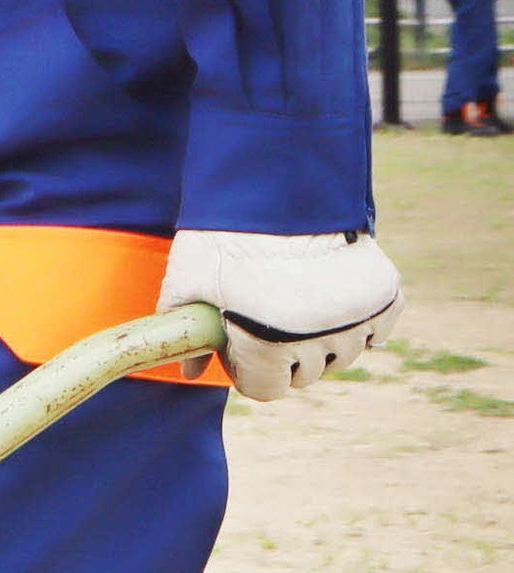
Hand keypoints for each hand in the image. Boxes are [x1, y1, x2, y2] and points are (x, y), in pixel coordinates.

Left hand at [158, 229, 398, 401]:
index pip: (266, 389)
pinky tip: (332, 294)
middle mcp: (319, 339)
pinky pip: (378, 328)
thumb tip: (188, 371)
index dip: (247, 369)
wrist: (276, 183)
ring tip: (298, 300)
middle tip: (268, 315)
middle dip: (284, 353)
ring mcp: (357, 317)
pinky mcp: (386, 294)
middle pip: (306, 373)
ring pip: (344, 353)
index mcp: (268, 345)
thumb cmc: (221, 233)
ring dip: (323, 338)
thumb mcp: (187, 281)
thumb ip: (187, 333)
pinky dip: (360, 319)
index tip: (240, 344)